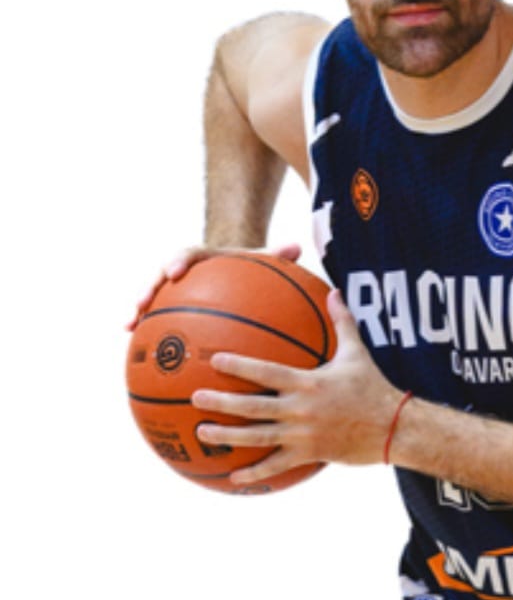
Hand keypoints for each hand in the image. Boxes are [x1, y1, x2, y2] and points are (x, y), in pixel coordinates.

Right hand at [126, 242, 302, 329]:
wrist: (234, 273)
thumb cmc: (251, 269)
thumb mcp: (263, 261)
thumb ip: (277, 255)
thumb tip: (297, 246)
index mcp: (205, 258)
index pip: (189, 254)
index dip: (179, 261)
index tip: (175, 272)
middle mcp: (185, 272)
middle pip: (161, 276)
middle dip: (149, 288)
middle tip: (142, 302)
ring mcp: (175, 289)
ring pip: (152, 297)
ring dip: (138, 310)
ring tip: (129, 326)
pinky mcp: (172, 307)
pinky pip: (157, 319)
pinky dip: (147, 332)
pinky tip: (140, 352)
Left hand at [191, 289, 406, 484]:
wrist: (393, 428)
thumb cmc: (374, 387)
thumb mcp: (358, 353)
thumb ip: (342, 322)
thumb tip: (334, 292)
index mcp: (308, 383)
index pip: (267, 372)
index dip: (240, 365)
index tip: (215, 359)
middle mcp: (301, 410)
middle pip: (253, 407)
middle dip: (221, 402)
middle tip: (195, 397)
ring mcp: (303, 435)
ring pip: (257, 437)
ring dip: (227, 436)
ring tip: (201, 433)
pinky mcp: (308, 454)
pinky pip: (276, 465)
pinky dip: (254, 472)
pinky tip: (232, 477)